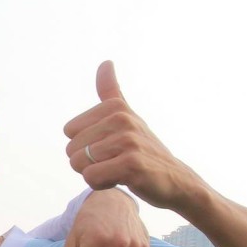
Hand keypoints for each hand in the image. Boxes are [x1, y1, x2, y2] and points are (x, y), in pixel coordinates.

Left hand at [63, 61, 204, 212]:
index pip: (69, 131)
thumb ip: (111, 92)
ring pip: (79, 164)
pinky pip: (91, 177)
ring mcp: (127, 141)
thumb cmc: (145, 150)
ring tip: (119, 170)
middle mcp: (121, 119)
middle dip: (88, 162)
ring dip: (96, 175)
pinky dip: (101, 184)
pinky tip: (122, 180)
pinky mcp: (131, 164)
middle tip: (115, 162)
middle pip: (71, 149)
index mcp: (115, 107)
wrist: (176, 180)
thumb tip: (105, 62)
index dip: (85, 145)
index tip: (110, 147)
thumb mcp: (128, 116)